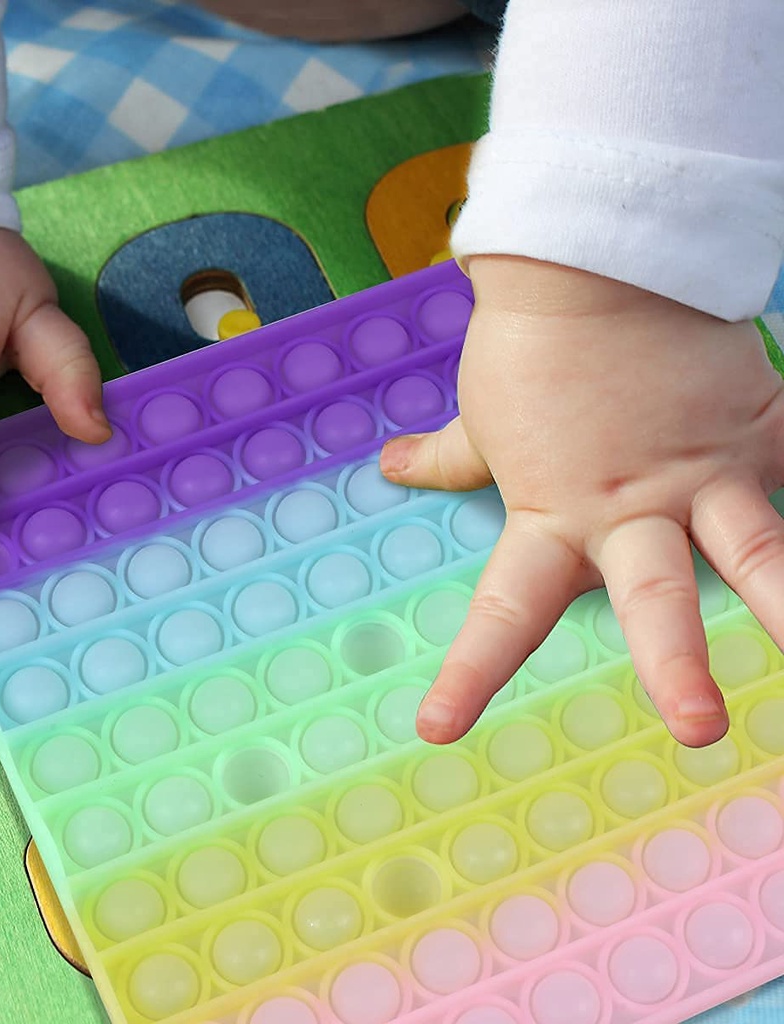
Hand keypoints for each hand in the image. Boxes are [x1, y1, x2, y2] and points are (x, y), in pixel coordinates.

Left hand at [381, 255, 783, 747]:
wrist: (588, 267)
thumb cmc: (526, 353)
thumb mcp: (480, 420)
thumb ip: (446, 459)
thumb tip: (391, 468)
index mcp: (553, 517)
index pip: (503, 612)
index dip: (471, 674)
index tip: (439, 729)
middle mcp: (630, 510)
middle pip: (652, 597)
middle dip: (677, 663)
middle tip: (700, 730)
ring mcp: (705, 471)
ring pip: (759, 547)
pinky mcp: (760, 426)